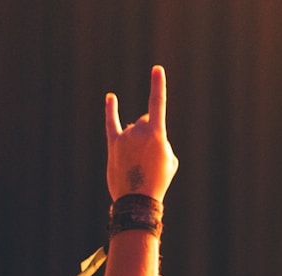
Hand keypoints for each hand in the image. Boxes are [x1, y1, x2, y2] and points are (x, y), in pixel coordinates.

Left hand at [105, 65, 178, 201]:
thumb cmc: (158, 181)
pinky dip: (111, 110)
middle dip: (151, 136)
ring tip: (140, 165)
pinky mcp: (113, 144)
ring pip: (135, 130)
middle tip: (151, 159)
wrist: (138, 200)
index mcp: (156, 133)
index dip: (158, 85)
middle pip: (147, 122)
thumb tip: (146, 137)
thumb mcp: (170, 161)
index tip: (157, 69)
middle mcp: (138, 130)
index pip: (157, 103)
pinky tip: (111, 98)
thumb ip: (161, 142)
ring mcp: (124, 136)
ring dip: (139, 143)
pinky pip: (111, 123)